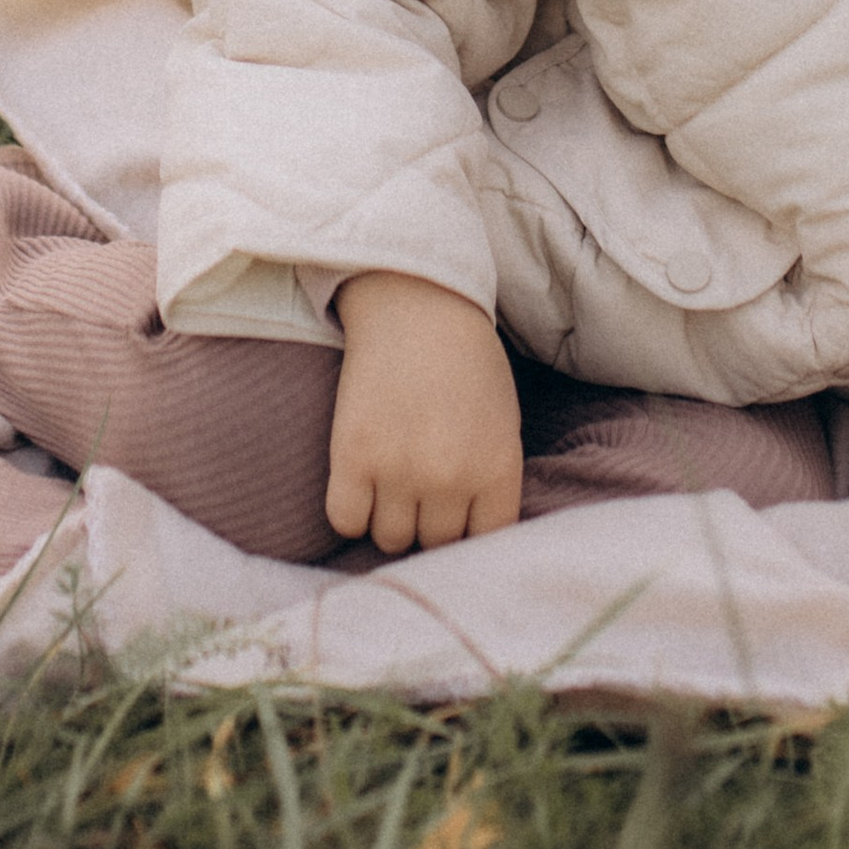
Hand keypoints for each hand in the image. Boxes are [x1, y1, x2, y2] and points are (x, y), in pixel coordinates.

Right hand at [327, 272, 522, 552]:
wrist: (418, 305)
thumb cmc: (466, 361)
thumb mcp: (502, 424)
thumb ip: (490, 482)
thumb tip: (465, 534)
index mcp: (497, 470)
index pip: (485, 541)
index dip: (467, 532)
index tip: (454, 515)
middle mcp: (450, 479)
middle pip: (435, 544)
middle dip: (428, 521)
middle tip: (419, 489)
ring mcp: (399, 471)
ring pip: (391, 538)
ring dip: (389, 517)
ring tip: (390, 481)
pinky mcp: (352, 457)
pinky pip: (346, 520)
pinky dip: (351, 510)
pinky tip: (360, 481)